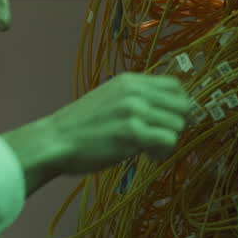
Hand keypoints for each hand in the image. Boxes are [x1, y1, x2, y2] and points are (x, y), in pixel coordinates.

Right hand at [45, 72, 194, 174]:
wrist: (55, 141)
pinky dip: (162, 152)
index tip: (164, 122)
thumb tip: (167, 110)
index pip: (175, 86)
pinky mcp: (132, 132)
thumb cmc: (81, 127)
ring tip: (149, 149)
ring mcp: (134, 110)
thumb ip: (136, 99)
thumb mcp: (110, 99)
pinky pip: (168, 140)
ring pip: (178, 125)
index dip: (176, 106)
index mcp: (130, 81)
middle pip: (182, 105)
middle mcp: (134, 91)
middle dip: (175, 125)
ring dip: (168, 141)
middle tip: (158, 138)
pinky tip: (147, 156)